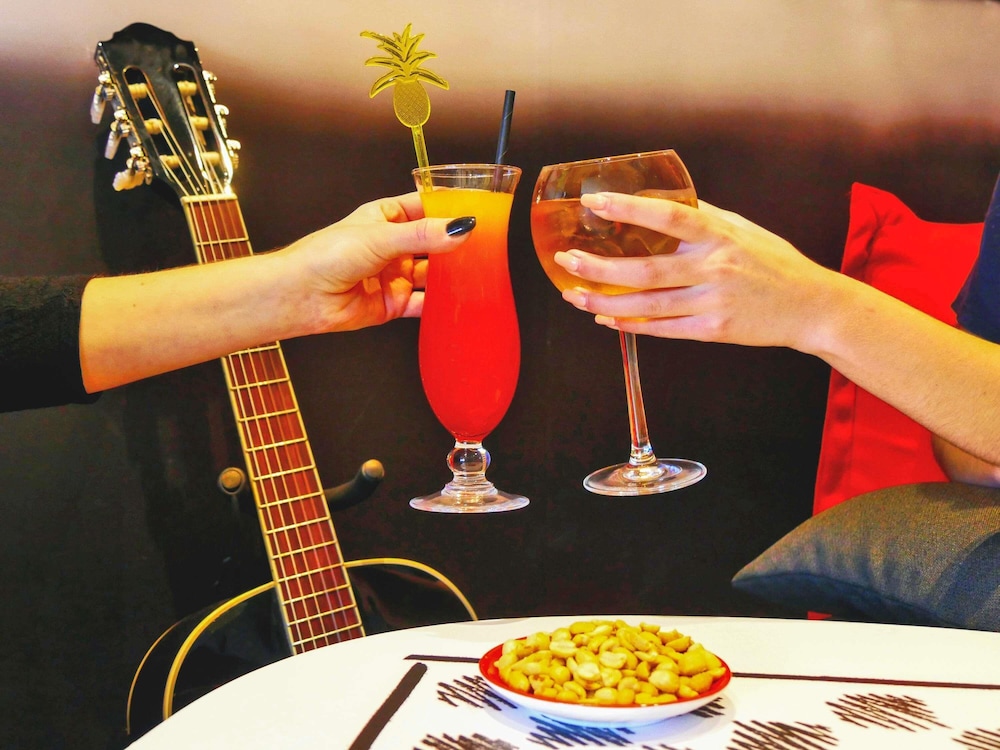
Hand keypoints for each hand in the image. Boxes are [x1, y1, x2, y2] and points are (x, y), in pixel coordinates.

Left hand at [279, 192, 473, 331]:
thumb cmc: (327, 254)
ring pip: (432, 275)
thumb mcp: (381, 236)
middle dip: (456, 244)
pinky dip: (440, 304)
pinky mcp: (394, 304)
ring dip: (451, 275)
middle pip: (434, 242)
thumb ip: (424, 235)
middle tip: (487, 244)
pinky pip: (423, 303)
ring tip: (478, 273)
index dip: (450, 207)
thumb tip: (461, 229)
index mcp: (386, 218)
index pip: (426, 207)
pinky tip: (457, 301)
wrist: (302, 294)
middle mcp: (392, 246)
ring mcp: (394, 276)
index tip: (479, 208)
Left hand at [553, 192, 836, 349]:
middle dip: (600, 268)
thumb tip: (664, 201)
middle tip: (568, 261)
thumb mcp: (744, 229)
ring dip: (606, 302)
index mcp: (720, 234)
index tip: (596, 202)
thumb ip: (704, 217)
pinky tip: (606, 319)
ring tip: (574, 296)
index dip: (630, 208)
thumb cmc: (774, 263)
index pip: (669, 215)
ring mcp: (713, 301)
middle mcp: (715, 267)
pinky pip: (663, 329)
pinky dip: (631, 325)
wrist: (811, 306)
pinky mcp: (714, 330)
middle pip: (647, 269)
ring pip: (648, 304)